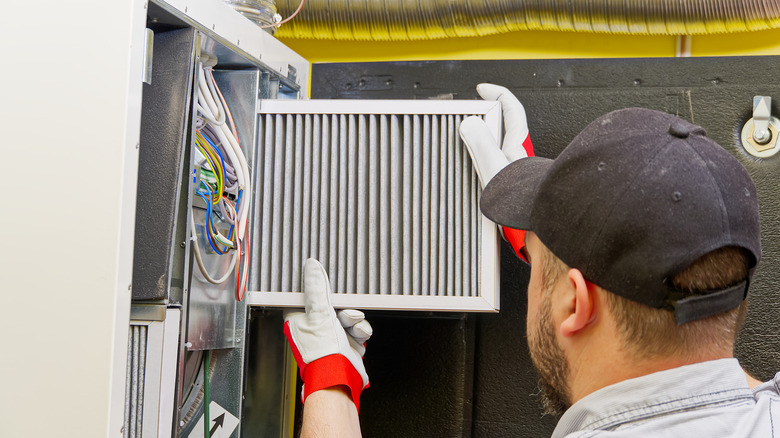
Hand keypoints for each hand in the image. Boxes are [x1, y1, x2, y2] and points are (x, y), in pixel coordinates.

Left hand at [284, 259, 371, 409]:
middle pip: (331, 305)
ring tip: (352, 326)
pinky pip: (357, 329)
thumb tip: (312, 266)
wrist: (340, 378)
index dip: (317, 290)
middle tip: (344, 310)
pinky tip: (358, 335)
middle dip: (342, 307)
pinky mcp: (346, 344)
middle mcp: (313, 329)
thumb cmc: (322, 353)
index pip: (306, 297)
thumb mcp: (319, 313)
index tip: (325, 284)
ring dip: (353, 320)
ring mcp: (330, 337)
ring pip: (346, 316)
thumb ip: (317, 289)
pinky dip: (360, 331)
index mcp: (298, 321)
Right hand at [459, 84, 534, 259]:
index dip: (496, 93)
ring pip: (498, 146)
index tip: (482, 89)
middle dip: (486, 118)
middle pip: (503, 125)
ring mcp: (515, 168)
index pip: (510, 107)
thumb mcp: (494, 166)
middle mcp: (517, 153)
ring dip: (483, 142)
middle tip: (468, 116)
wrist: (535, 224)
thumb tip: (469, 123)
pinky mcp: (511, 184)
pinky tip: (474, 173)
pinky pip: (494, 165)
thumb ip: (480, 143)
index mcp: (516, 143)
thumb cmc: (521, 199)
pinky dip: (483, 163)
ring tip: (466, 144)